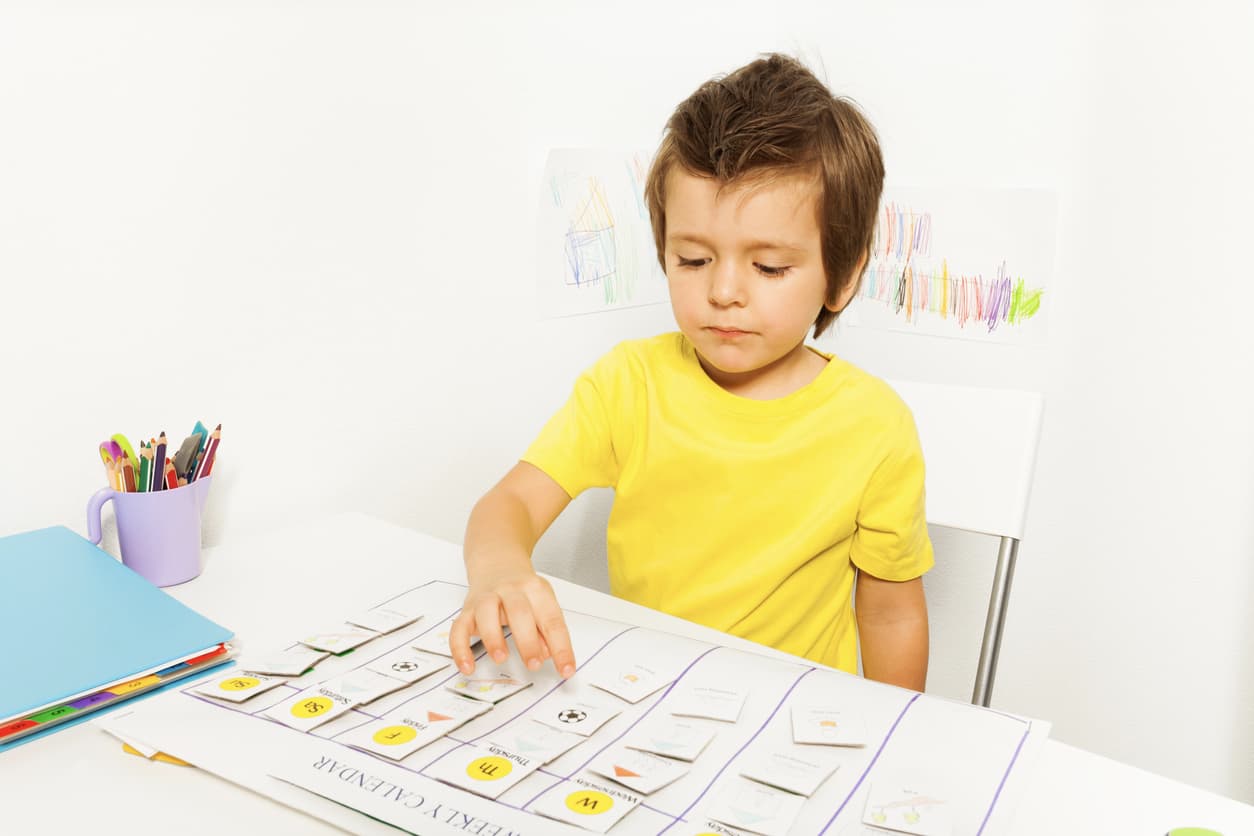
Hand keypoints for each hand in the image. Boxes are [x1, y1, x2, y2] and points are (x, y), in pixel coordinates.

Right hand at [449, 568, 575, 678]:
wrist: (497, 559)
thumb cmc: (522, 589)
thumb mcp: (541, 603)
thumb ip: (545, 630)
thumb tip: (547, 654)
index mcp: (536, 590)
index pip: (552, 620)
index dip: (561, 647)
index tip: (567, 670)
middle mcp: (511, 590)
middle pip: (520, 613)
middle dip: (527, 642)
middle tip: (534, 665)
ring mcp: (487, 597)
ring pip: (486, 613)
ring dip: (493, 637)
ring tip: (501, 658)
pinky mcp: (468, 608)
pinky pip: (459, 628)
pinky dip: (460, 649)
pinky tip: (467, 666)